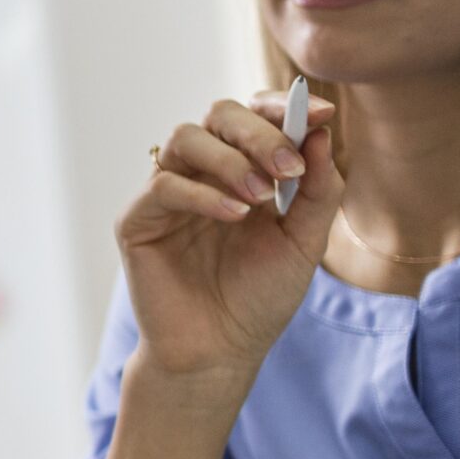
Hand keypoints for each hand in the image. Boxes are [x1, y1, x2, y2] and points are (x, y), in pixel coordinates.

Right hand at [119, 91, 339, 380]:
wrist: (221, 351)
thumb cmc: (260, 296)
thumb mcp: (305, 241)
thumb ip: (318, 190)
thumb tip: (320, 133)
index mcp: (241, 169)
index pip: (254, 116)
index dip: (282, 107)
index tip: (321, 114)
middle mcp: (201, 172)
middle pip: (218, 115)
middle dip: (258, 132)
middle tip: (289, 167)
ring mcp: (167, 194)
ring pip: (184, 138)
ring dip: (229, 159)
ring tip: (261, 195)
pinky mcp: (138, 220)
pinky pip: (163, 185)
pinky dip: (203, 193)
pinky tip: (235, 216)